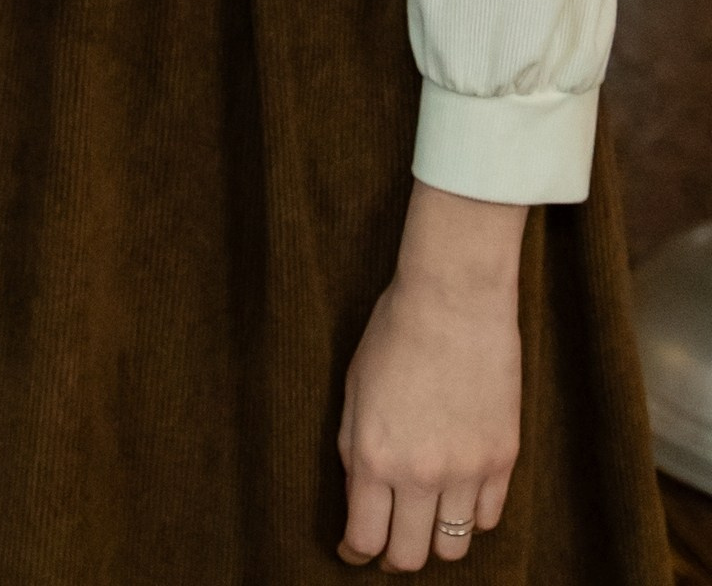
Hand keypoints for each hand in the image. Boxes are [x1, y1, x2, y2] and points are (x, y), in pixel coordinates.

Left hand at [337, 183, 524, 569]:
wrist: (454, 297)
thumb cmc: (394, 333)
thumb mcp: (354, 389)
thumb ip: (352, 448)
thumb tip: (359, 496)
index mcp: (373, 455)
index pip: (365, 539)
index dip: (355, 552)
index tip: (353, 551)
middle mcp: (420, 473)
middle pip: (410, 557)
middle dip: (393, 557)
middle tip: (388, 543)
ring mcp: (467, 470)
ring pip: (454, 546)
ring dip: (435, 539)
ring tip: (425, 520)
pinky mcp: (502, 458)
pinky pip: (489, 517)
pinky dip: (471, 515)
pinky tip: (458, 495)